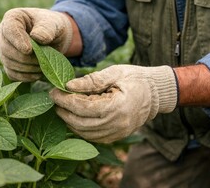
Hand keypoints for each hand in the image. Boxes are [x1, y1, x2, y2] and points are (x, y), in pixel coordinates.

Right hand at [0, 8, 72, 80]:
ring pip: (9, 63)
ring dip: (27, 68)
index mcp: (13, 18)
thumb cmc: (53, 26)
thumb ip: (46, 29)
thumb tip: (37, 38)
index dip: (18, 41)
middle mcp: (4, 34)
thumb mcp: (53, 24)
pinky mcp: (9, 64)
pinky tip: (38, 73)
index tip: (28, 50)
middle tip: (43, 59)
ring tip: (43, 65)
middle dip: (26, 58)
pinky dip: (26, 76)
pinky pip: (13, 74)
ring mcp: (4, 50)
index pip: (9, 30)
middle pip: (6, 49)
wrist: (55, 38)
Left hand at [50, 65, 177, 142]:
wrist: (156, 93)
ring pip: (85, 133)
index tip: (54, 91)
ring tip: (61, 108)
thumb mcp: (114, 72)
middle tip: (54, 99)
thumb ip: (92, 80)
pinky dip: (80, 129)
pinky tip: (74, 118)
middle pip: (81, 123)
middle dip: (63, 111)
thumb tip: (68, 85)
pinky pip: (93, 137)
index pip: (83, 107)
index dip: (65, 100)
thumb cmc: (135, 78)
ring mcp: (118, 133)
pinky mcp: (117, 136)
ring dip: (69, 122)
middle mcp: (118, 123)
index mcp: (118, 106)